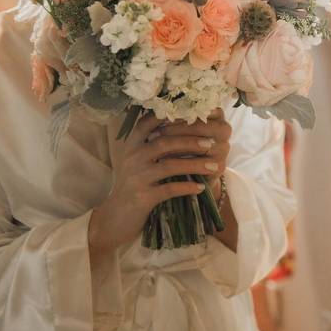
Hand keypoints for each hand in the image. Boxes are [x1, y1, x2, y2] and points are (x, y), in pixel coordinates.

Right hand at [88, 112, 222, 254]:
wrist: (116, 215)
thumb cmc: (132, 183)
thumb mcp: (137, 160)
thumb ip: (153, 143)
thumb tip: (183, 125)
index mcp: (132, 145)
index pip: (149, 123)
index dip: (171, 117)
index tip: (193, 115)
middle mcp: (133, 157)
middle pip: (164, 142)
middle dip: (190, 142)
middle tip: (211, 144)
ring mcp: (137, 177)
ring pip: (170, 166)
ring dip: (195, 165)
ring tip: (214, 166)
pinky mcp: (143, 197)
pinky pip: (169, 189)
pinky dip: (187, 187)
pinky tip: (201, 188)